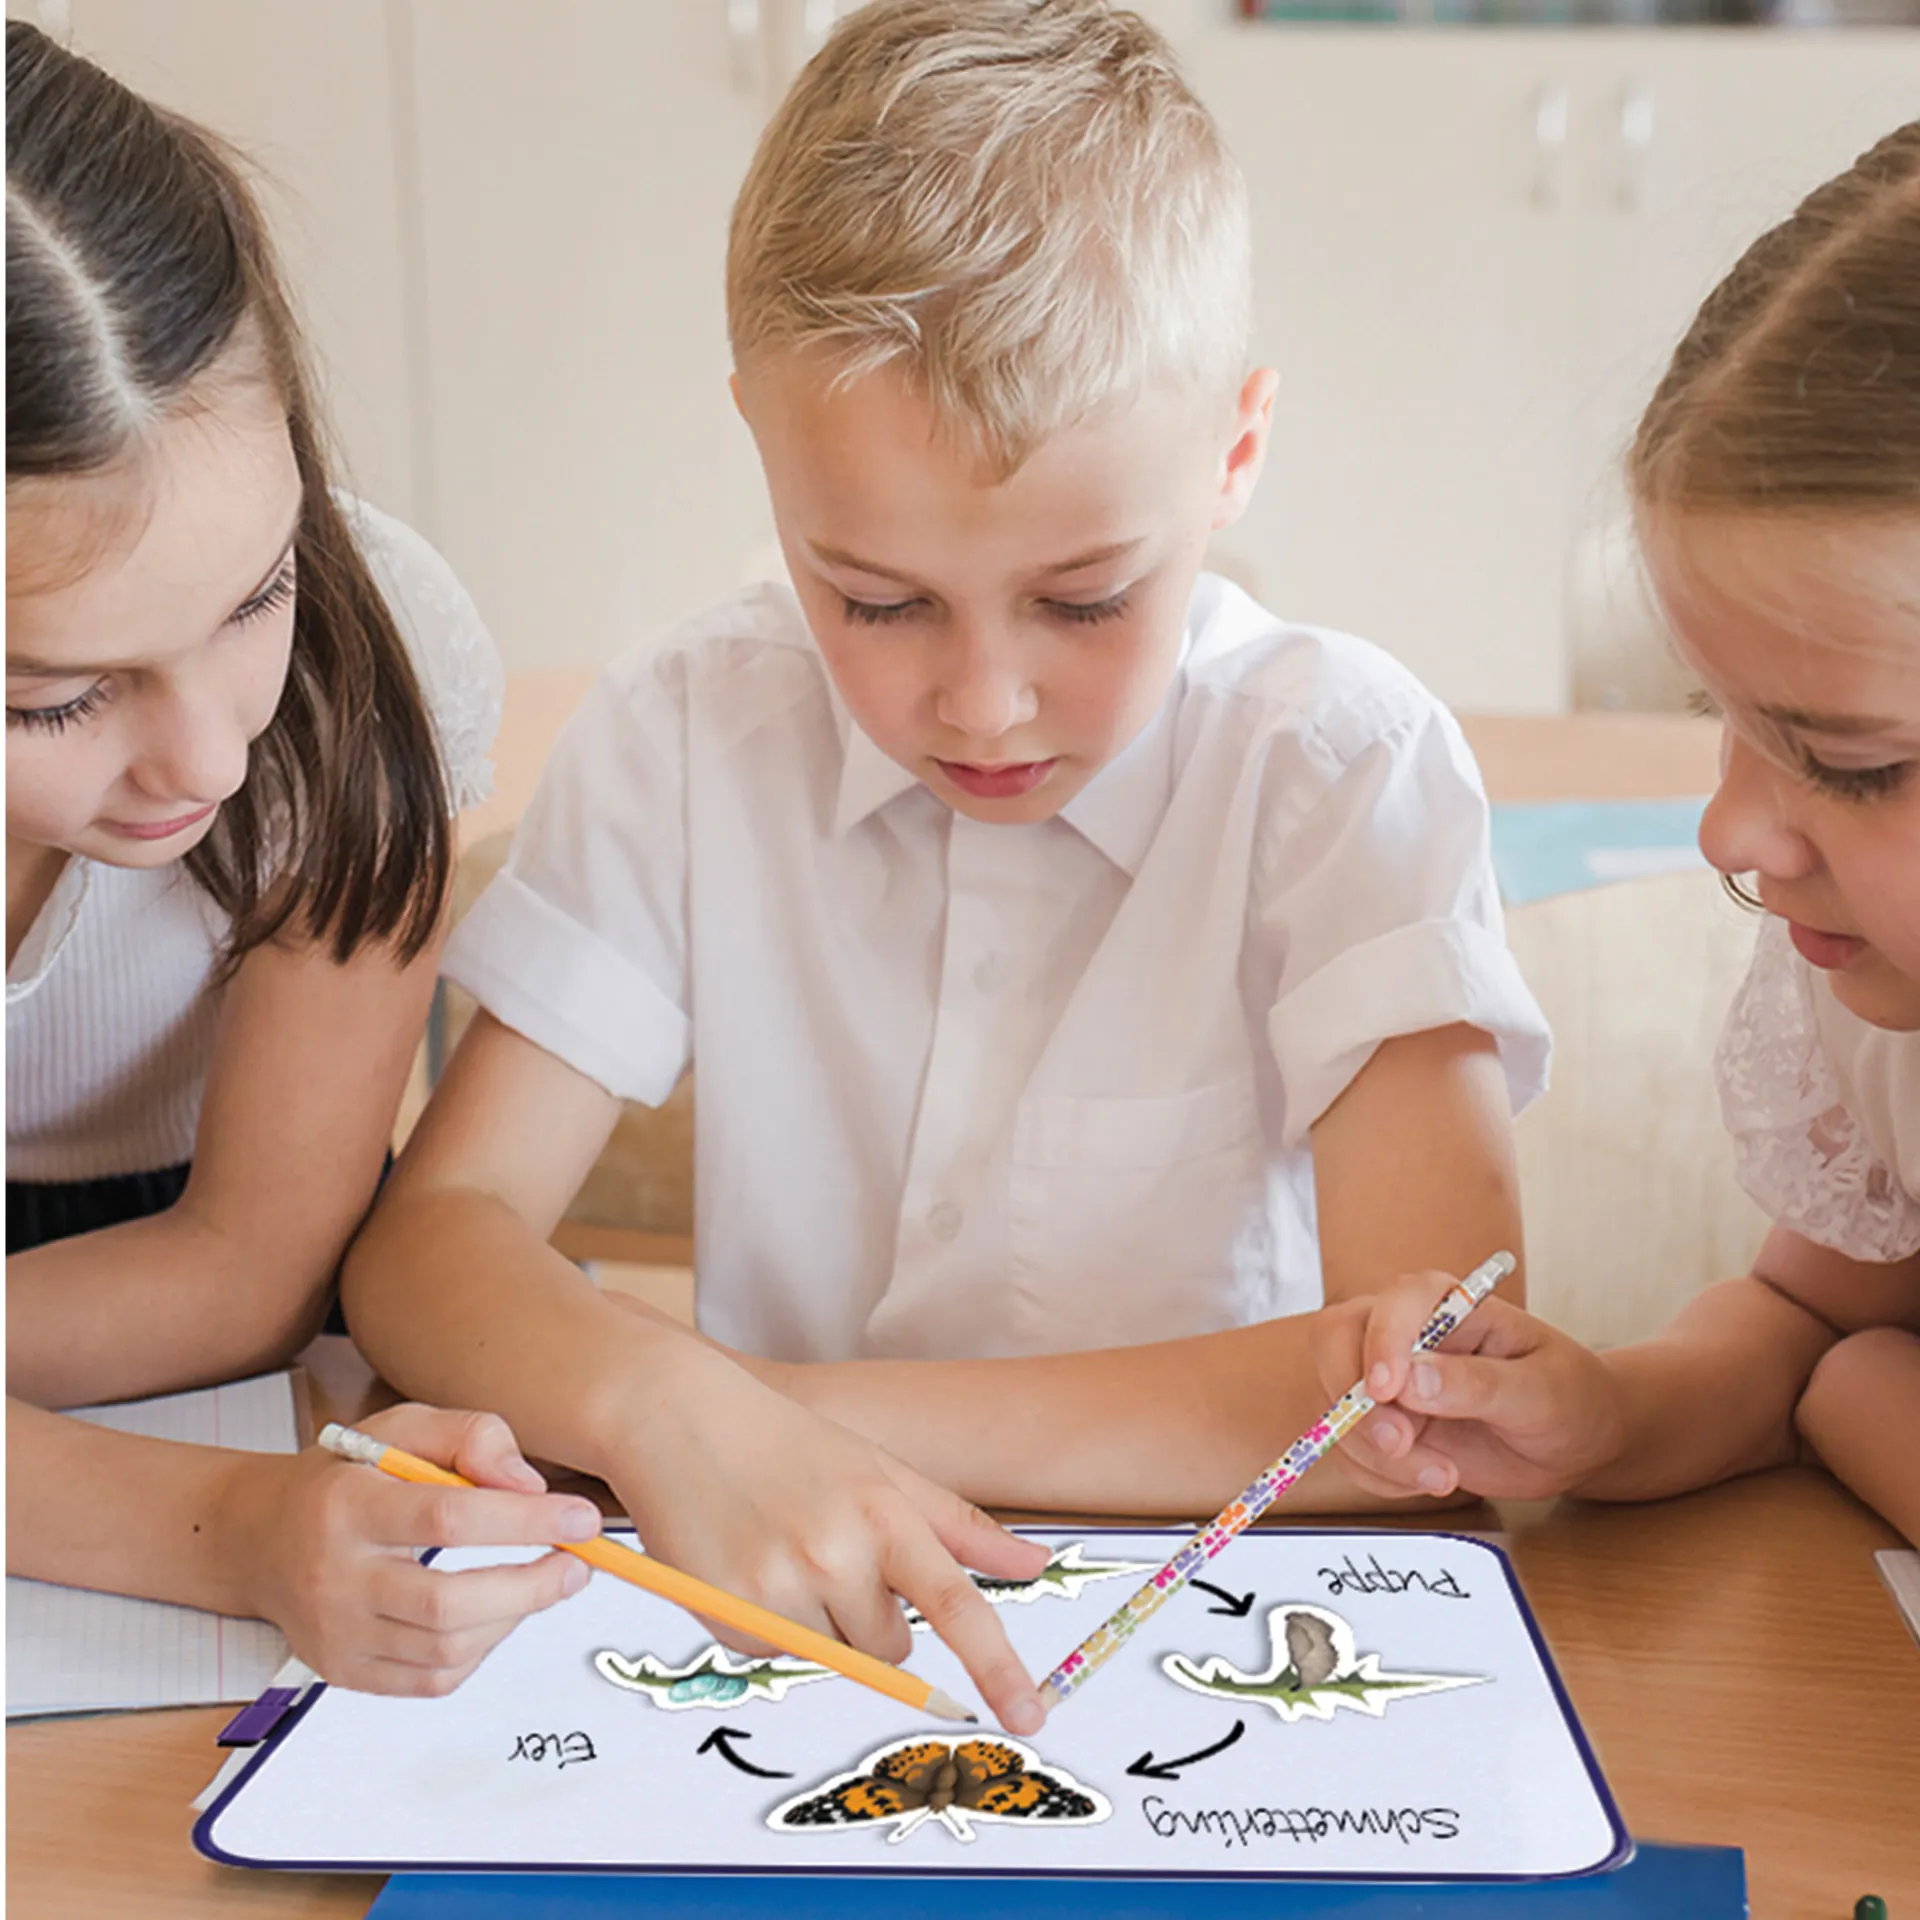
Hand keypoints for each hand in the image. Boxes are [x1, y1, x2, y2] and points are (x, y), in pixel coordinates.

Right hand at [223, 1403, 604, 1694]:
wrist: (262, 1538)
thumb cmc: (346, 1476)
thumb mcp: (402, 1426)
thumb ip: (471, 1436)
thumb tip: (530, 1485)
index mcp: (347, 1505)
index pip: (447, 1518)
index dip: (525, 1520)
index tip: (580, 1518)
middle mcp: (335, 1577)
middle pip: (446, 1603)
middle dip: (530, 1587)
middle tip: (579, 1564)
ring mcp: (335, 1634)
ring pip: (445, 1650)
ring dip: (513, 1618)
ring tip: (543, 1582)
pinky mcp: (343, 1672)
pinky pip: (430, 1680)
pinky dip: (480, 1651)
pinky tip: (495, 1613)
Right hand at [606, 1342, 1053, 1733]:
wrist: (681, 1419)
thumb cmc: (792, 1444)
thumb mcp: (883, 1471)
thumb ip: (960, 1527)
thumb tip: (1036, 1565)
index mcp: (884, 1514)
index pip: (955, 1605)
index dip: (996, 1667)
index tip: (1028, 1717)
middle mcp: (834, 1556)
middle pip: (891, 1648)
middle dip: (873, 1616)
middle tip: (831, 1552)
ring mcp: (779, 1590)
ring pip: (835, 1656)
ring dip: (821, 1622)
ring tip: (785, 1549)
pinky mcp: (728, 1618)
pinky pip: (776, 1655)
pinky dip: (770, 1624)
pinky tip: (747, 1564)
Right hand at [1312, 1270, 1625, 1500]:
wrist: (1575, 1441)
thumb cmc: (1568, 1397)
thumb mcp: (1540, 1392)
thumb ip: (1479, 1384)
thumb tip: (1414, 1380)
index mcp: (1445, 1302)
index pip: (1390, 1305)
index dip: (1379, 1343)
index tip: (1389, 1390)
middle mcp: (1403, 1332)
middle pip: (1336, 1347)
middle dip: (1357, 1405)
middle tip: (1400, 1446)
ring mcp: (1387, 1379)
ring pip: (1338, 1408)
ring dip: (1377, 1455)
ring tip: (1445, 1476)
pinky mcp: (1383, 1423)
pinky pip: (1351, 1450)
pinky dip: (1381, 1476)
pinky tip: (1432, 1478)